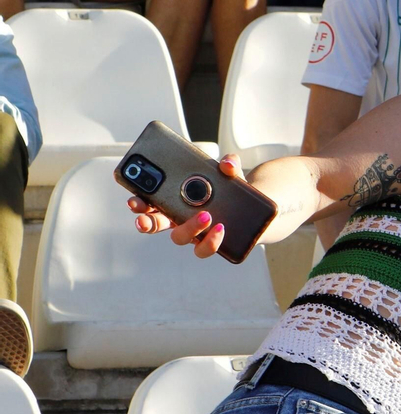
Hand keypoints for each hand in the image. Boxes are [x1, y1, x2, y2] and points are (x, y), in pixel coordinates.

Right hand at [128, 152, 245, 258]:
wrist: (255, 211)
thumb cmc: (232, 191)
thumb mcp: (230, 174)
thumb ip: (229, 164)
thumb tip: (227, 164)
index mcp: (174, 199)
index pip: (150, 202)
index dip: (139, 203)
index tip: (133, 200)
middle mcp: (179, 218)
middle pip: (156, 223)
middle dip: (146, 222)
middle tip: (143, 220)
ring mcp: (193, 233)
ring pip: (180, 237)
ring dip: (188, 228)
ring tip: (206, 216)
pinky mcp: (210, 243)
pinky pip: (204, 249)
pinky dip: (211, 241)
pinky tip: (221, 229)